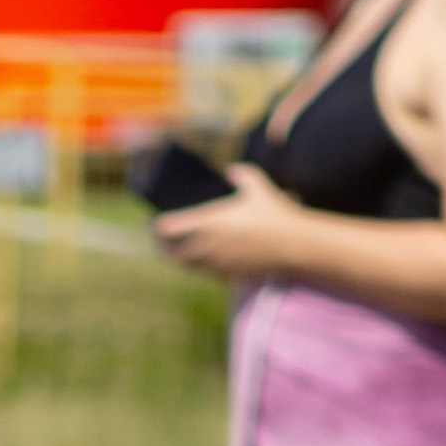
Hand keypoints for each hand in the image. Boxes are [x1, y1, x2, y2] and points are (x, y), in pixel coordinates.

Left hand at [152, 160, 301, 281]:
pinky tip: (198, 258)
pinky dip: (196, 266)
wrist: (293, 247)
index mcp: (209, 223)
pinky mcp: (226, 276)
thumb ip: (242, 174)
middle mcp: (207, 246)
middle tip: (160, 238)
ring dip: (177, 257)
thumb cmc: (275, 215)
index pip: (167, 229)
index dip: (155, 227)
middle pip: (169, 252)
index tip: (152, 222)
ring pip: (184, 265)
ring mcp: (215, 264)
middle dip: (162, 245)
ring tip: (175, 248)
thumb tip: (231, 169)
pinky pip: (202, 273)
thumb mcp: (258, 187)